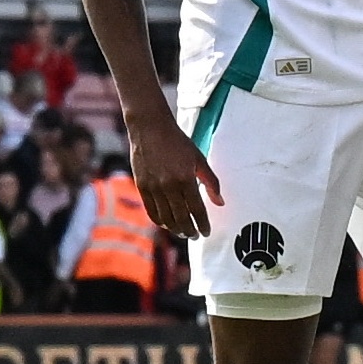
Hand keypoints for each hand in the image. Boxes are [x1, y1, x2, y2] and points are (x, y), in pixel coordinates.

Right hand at [124, 107, 219, 243]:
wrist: (150, 128)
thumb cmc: (177, 142)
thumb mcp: (199, 159)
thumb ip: (211, 182)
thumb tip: (220, 203)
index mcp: (185, 178)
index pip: (197, 210)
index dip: (203, 224)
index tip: (206, 232)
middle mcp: (169, 186)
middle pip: (181, 218)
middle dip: (190, 231)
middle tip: (195, 236)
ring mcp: (154, 187)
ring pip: (166, 218)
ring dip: (176, 229)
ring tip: (183, 232)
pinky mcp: (142, 186)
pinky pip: (151, 211)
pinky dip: (160, 221)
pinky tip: (167, 224)